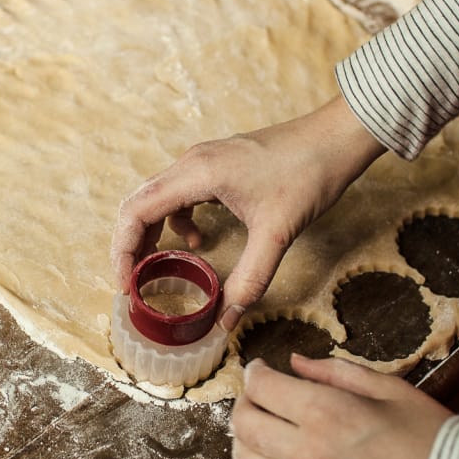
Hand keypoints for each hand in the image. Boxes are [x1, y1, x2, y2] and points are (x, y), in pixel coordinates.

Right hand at [112, 97, 384, 329]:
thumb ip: (250, 279)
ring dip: (153, 233)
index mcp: (196, 173)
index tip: (126, 284)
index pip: (136, 211)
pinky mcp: (219, 164)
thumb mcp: (277, 233)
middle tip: (134, 283)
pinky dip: (179, 221)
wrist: (336, 137)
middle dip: (132, 245)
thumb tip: (227, 321)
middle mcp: (192, 162)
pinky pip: (181, 193)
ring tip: (158, 268)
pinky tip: (199, 241)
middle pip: (140, 204)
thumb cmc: (308, 174)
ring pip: (159, 198)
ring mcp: (204, 160)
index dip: (123, 250)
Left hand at [231, 355, 452, 458]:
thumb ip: (334, 372)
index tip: (260, 367)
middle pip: (244, 425)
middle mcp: (307, 452)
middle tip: (257, 391)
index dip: (254, 372)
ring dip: (245, 438)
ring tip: (262, 423)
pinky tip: (277, 455)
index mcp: (326, 413)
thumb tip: (297, 362)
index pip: (262, 388)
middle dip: (244, 401)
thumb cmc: (426, 434)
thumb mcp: (386, 387)